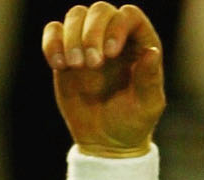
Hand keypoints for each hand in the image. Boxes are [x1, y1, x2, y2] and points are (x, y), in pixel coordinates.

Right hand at [42, 5, 164, 155]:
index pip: (129, 16)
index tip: (111, 53)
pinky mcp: (66, 51)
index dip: (118, 26)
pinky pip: (53, 31)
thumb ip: (149, 78)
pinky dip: (52, 43)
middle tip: (92, 64)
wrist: (105, 142)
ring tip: (75, 66)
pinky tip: (59, 65)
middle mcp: (114, 36)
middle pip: (100, 10)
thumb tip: (151, 52)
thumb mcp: (147, 106)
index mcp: (139, 44)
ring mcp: (89, 41)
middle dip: (93, 32)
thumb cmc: (132, 123)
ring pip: (76, 15)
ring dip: (73, 38)